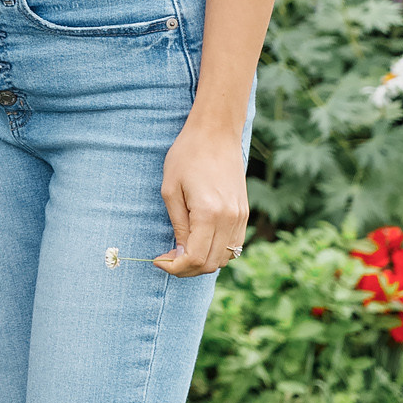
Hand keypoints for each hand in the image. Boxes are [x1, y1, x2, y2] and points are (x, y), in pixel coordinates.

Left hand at [154, 119, 249, 276]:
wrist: (216, 133)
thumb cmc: (187, 156)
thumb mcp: (171, 190)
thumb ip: (178, 225)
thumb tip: (179, 253)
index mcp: (210, 214)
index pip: (194, 258)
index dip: (174, 267)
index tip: (158, 260)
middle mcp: (230, 219)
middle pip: (210, 264)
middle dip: (186, 269)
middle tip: (167, 260)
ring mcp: (241, 217)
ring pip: (224, 258)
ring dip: (202, 262)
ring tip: (181, 252)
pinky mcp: (244, 213)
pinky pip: (233, 246)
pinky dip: (216, 252)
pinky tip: (198, 242)